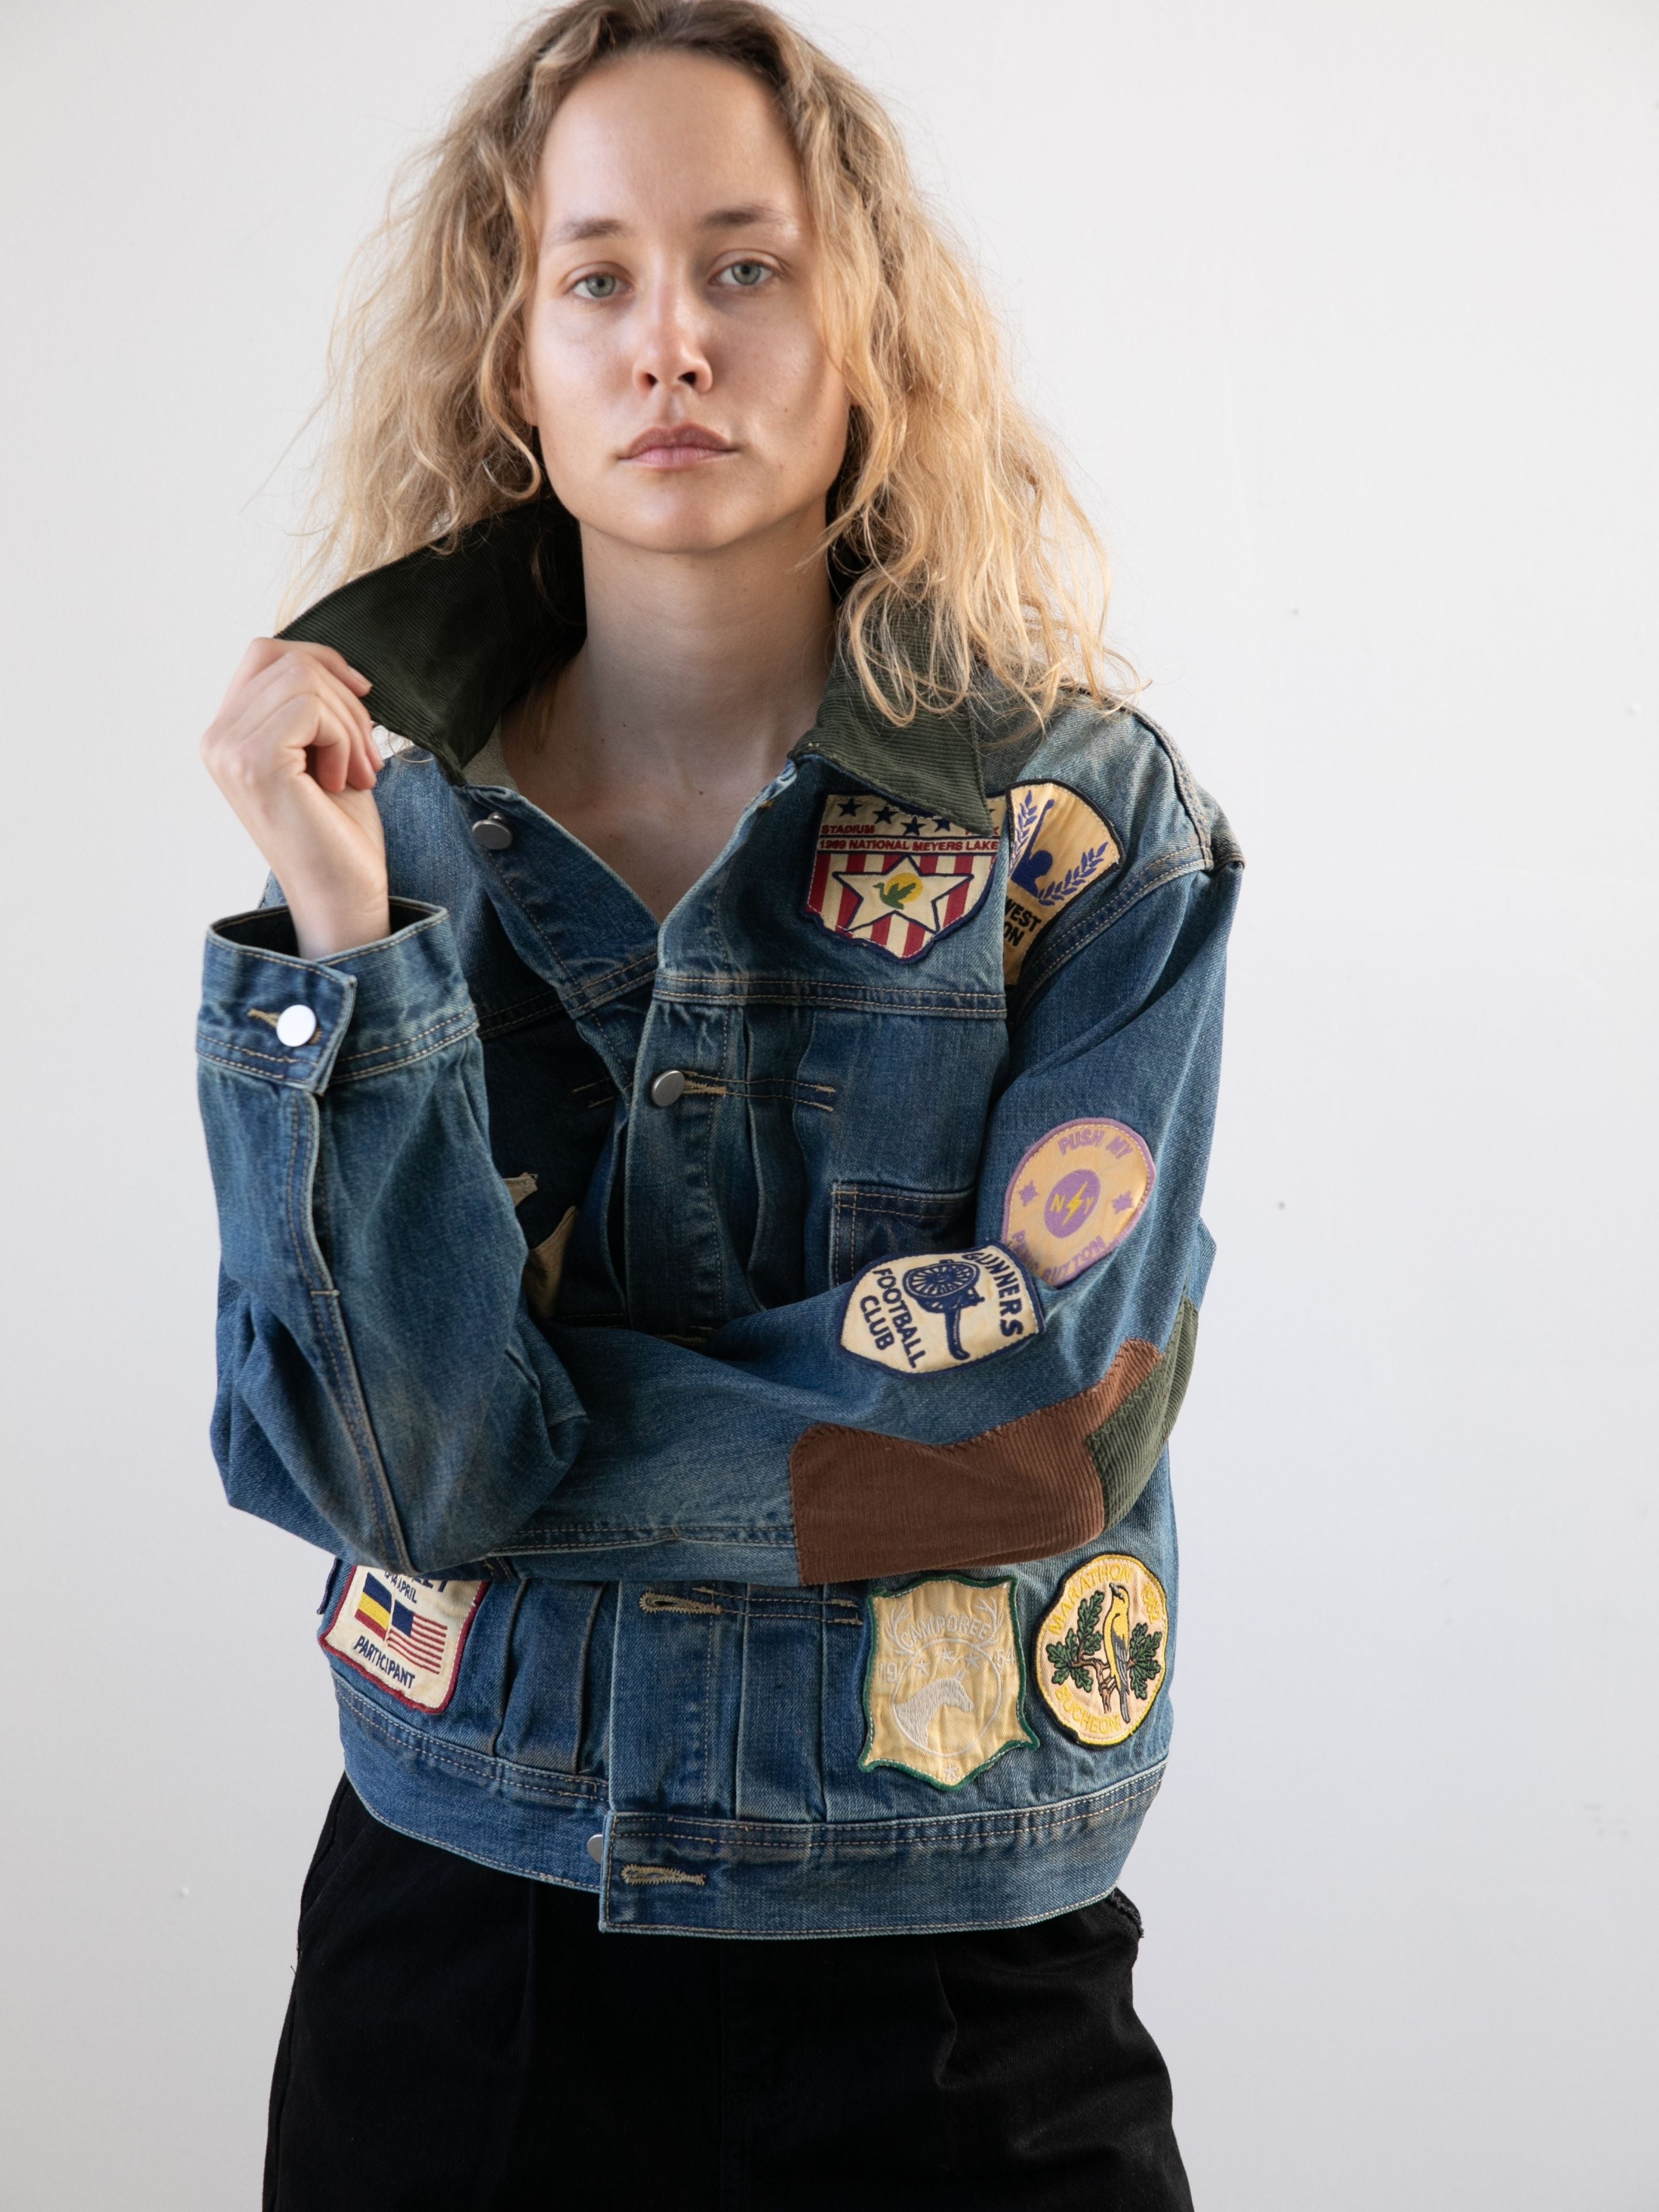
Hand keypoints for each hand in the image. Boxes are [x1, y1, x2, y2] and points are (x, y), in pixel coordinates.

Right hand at [201, 639, 390, 958]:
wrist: (341, 895)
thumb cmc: (338, 831)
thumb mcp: (321, 750)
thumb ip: (307, 704)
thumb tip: (327, 661)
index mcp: (227, 734)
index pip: (266, 653)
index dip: (321, 660)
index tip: (362, 694)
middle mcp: (216, 739)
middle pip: (288, 661)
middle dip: (345, 701)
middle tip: (367, 757)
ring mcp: (228, 750)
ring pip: (303, 679)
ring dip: (350, 724)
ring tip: (358, 772)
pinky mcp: (253, 762)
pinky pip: (310, 707)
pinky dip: (343, 738)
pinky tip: (341, 781)